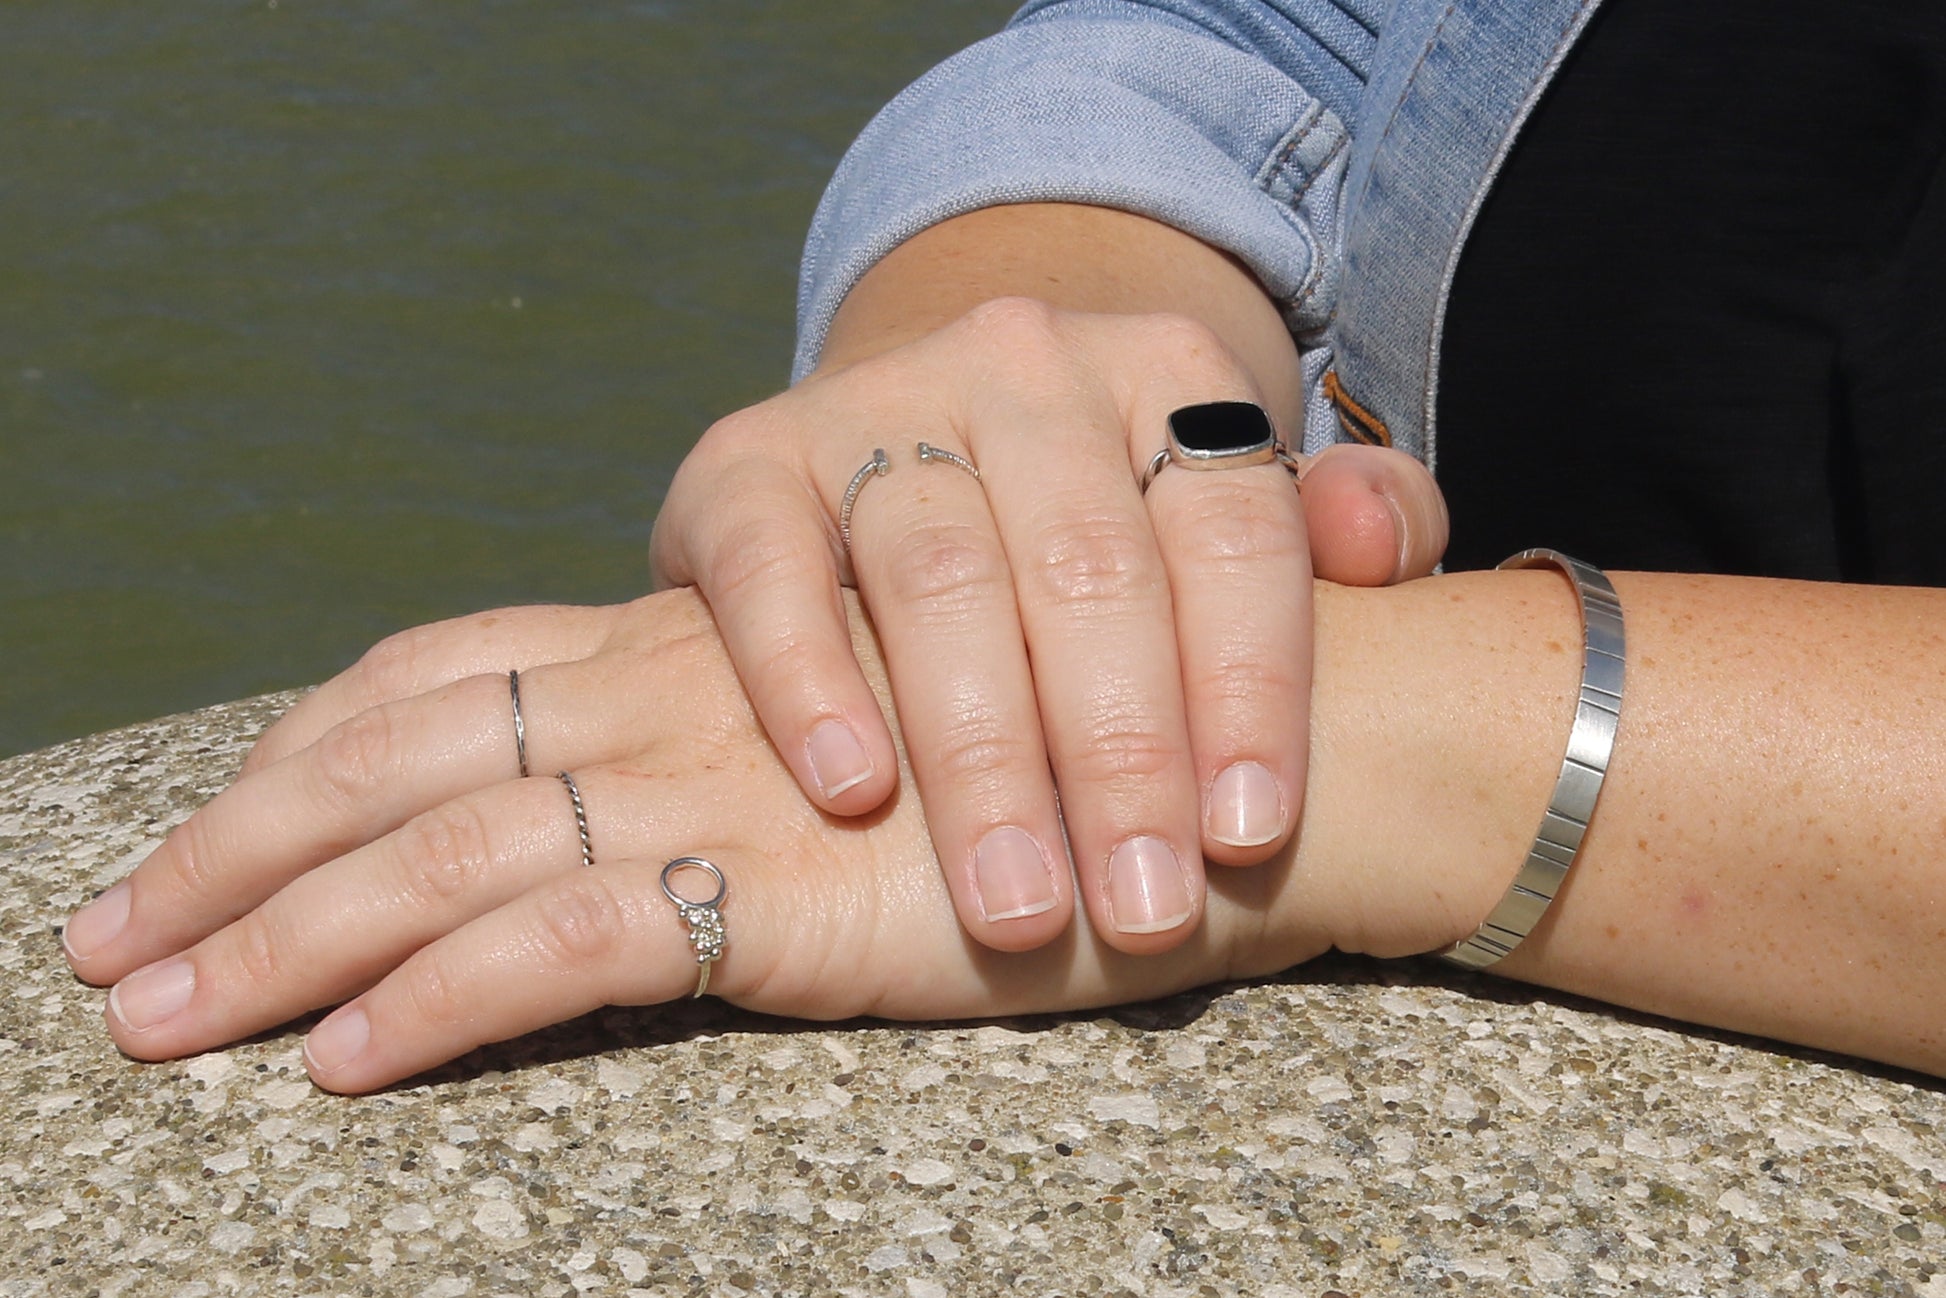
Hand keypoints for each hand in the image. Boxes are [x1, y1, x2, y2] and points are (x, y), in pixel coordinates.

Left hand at [60, 590, 1336, 1093]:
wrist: (1237, 756)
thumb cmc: (1081, 756)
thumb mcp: (884, 733)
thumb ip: (760, 748)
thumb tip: (649, 821)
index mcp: (686, 652)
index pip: (442, 675)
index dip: (302, 749)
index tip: (204, 828)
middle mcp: (675, 697)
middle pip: (392, 752)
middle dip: (234, 846)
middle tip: (110, 945)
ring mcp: (721, 782)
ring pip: (438, 845)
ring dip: (278, 935)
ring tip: (157, 1018)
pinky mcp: (783, 880)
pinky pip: (561, 938)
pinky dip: (435, 1001)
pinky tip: (343, 1066)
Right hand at [652, 297, 1447, 955]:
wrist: (914, 434)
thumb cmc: (1103, 516)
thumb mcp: (1226, 504)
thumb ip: (1337, 526)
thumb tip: (1380, 543)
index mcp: (1166, 371)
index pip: (1231, 530)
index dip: (1250, 686)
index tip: (1251, 838)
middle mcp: (1022, 366)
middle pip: (1087, 567)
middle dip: (1121, 756)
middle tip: (1141, 909)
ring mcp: (877, 404)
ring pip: (939, 577)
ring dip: (982, 755)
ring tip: (1017, 902)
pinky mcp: (746, 461)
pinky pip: (769, 566)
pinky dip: (804, 678)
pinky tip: (850, 790)